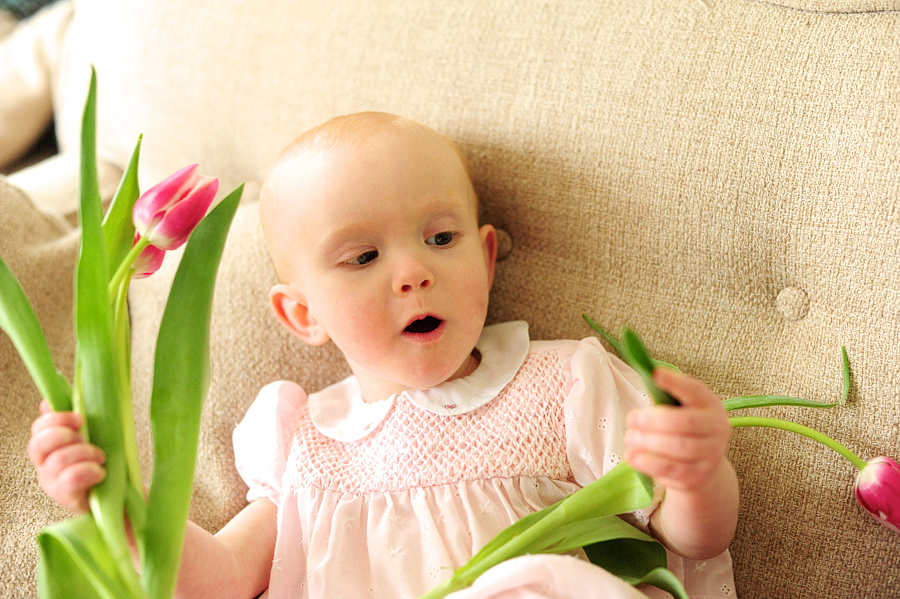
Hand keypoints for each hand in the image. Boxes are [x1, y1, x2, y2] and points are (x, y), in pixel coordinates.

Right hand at [27, 399, 105, 513]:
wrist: (118, 495)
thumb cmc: (101, 463)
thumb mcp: (90, 437)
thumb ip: (74, 421)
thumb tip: (49, 402)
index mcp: (49, 448)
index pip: (39, 428)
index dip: (57, 419)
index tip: (81, 418)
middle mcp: (44, 466)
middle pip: (39, 444)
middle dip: (65, 435)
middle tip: (86, 438)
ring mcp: (52, 483)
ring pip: (58, 460)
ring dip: (85, 453)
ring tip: (101, 456)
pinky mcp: (65, 498)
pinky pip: (70, 479)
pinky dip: (89, 471)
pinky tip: (101, 472)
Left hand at [624, 368, 730, 491]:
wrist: (701, 464)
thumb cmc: (683, 427)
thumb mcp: (679, 407)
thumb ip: (664, 395)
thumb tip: (645, 374)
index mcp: (709, 404)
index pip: (694, 391)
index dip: (675, 382)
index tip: (655, 373)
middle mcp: (717, 428)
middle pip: (685, 423)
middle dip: (654, 420)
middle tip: (632, 418)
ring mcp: (710, 454)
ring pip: (679, 448)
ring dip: (649, 442)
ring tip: (629, 437)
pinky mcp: (698, 475)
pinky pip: (672, 469)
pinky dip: (649, 463)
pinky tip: (632, 456)